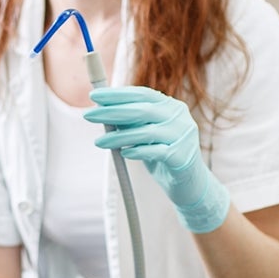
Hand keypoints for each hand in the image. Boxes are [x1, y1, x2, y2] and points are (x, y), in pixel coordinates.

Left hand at [84, 87, 230, 233]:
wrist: (190, 183)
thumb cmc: (164, 154)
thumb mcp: (148, 134)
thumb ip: (132, 121)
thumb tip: (102, 110)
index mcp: (171, 106)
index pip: (142, 94)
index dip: (117, 94)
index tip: (94, 96)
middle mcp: (180, 117)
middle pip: (142, 110)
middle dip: (112, 112)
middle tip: (88, 115)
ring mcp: (183, 136)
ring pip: (146, 132)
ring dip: (118, 137)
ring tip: (98, 142)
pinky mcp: (182, 156)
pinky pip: (155, 152)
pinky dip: (137, 151)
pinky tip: (123, 153)